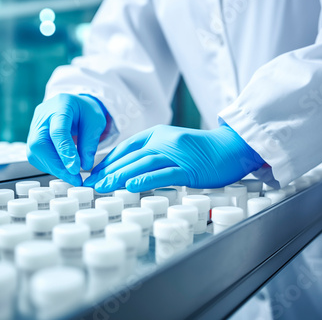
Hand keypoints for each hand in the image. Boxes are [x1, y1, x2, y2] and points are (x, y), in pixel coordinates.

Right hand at [26, 94, 106, 185]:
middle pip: (40, 144)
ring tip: (72, 176)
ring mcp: (34, 126)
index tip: (75, 170)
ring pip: (35, 153)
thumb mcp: (96, 123)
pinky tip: (63, 169)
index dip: (65, 152)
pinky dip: (51, 166)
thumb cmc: (85, 111)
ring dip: (54, 168)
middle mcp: (42, 115)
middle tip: (75, 179)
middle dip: (57, 166)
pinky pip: (36, 156)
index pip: (58, 131)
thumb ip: (89, 143)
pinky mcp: (32, 138)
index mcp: (60, 105)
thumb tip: (84, 165)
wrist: (74, 105)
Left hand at [84, 124, 264, 191]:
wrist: (232, 147)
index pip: (125, 148)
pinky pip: (164, 173)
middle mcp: (163, 141)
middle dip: (107, 172)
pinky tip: (131, 185)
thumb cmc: (202, 150)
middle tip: (89, 185)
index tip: (93, 174)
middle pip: (130, 157)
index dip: (107, 161)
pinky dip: (146, 179)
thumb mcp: (172, 146)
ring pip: (142, 164)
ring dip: (120, 176)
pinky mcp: (189, 167)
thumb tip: (130, 171)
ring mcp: (176, 154)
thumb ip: (153, 153)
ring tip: (102, 187)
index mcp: (157, 134)